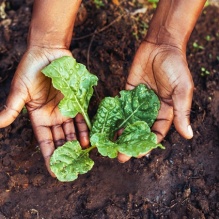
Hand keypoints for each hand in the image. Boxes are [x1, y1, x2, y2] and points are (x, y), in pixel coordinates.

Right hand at [0, 46, 88, 175]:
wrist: (47, 52)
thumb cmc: (31, 70)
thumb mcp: (20, 90)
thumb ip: (12, 107)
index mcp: (39, 117)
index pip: (45, 142)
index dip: (49, 156)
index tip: (54, 172)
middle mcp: (53, 116)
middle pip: (60, 139)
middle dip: (66, 154)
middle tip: (73, 168)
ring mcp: (65, 109)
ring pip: (72, 131)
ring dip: (77, 144)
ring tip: (83, 157)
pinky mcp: (76, 101)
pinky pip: (81, 118)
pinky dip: (84, 128)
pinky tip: (88, 139)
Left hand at [118, 41, 193, 161]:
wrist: (160, 45)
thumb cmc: (175, 66)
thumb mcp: (182, 89)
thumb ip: (182, 111)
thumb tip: (188, 135)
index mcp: (166, 111)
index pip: (156, 133)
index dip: (147, 144)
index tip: (137, 154)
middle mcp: (151, 109)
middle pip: (139, 130)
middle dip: (130, 143)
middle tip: (120, 156)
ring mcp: (138, 101)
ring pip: (128, 121)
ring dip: (119, 133)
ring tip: (109, 145)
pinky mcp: (128, 92)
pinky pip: (120, 106)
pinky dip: (114, 116)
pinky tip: (105, 126)